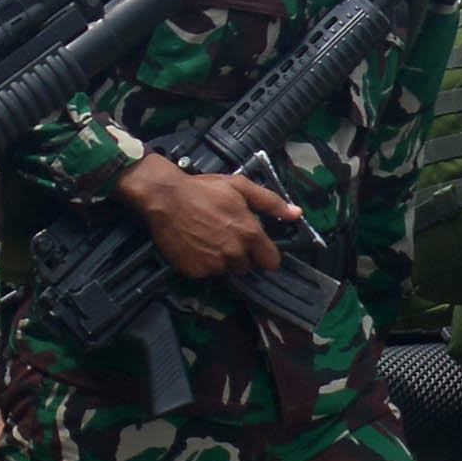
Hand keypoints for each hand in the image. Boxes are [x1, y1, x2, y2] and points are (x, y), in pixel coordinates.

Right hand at [116, 156, 297, 280]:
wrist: (165, 197)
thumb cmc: (203, 189)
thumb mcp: (240, 187)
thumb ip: (271, 202)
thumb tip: (297, 214)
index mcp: (249, 233)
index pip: (271, 262)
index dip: (265, 254)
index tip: (256, 248)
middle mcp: (234, 253)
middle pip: (247, 267)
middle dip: (241, 255)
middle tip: (226, 236)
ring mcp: (213, 264)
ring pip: (226, 271)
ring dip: (221, 260)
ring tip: (208, 239)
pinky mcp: (195, 271)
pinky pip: (206, 273)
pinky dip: (202, 263)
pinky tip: (195, 246)